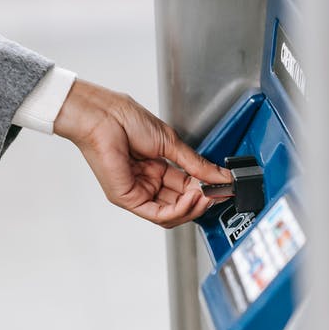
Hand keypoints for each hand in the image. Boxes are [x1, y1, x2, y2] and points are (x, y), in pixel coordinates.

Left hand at [54, 79, 232, 228]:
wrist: (104, 116)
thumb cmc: (125, 120)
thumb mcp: (171, 143)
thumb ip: (196, 164)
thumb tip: (220, 175)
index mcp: (155, 167)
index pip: (185, 187)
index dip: (205, 189)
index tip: (224, 187)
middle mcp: (146, 182)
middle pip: (179, 204)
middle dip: (202, 201)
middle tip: (218, 193)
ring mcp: (136, 191)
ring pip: (171, 214)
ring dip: (192, 207)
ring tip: (206, 195)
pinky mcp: (127, 199)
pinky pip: (158, 214)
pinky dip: (179, 209)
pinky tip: (191, 198)